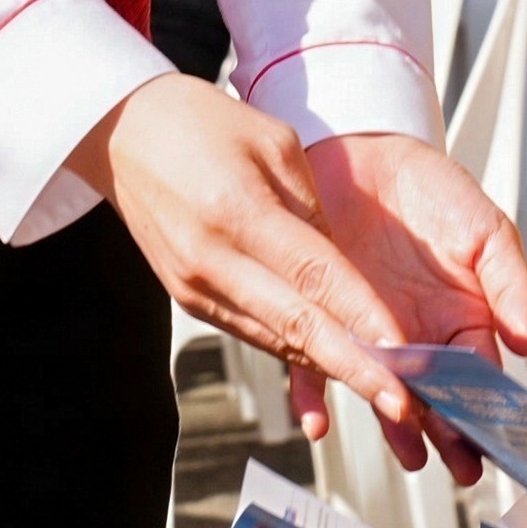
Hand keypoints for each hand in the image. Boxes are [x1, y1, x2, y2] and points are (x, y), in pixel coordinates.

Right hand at [69, 81, 452, 464]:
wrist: (123, 133)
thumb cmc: (201, 124)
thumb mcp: (273, 142)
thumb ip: (313, 210)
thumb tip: (343, 272)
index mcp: (237, 212)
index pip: (314, 276)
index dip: (361, 316)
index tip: (403, 349)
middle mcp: (212, 261)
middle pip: (297, 326)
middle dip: (355, 369)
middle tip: (403, 402)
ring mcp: (195, 288)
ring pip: (277, 338)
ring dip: (330, 367)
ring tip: (382, 390)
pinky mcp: (188, 300)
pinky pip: (254, 330)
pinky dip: (296, 347)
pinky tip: (334, 360)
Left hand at [308, 130, 526, 467]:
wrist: (359, 149)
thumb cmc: (428, 187)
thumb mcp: (485, 226)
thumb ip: (511, 281)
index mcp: (461, 317)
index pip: (479, 372)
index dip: (486, 404)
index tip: (493, 434)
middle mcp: (416, 335)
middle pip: (434, 395)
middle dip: (450, 433)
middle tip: (461, 466)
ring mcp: (368, 331)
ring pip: (380, 389)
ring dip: (394, 426)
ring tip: (410, 456)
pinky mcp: (320, 317)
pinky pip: (312, 364)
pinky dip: (314, 393)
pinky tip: (320, 419)